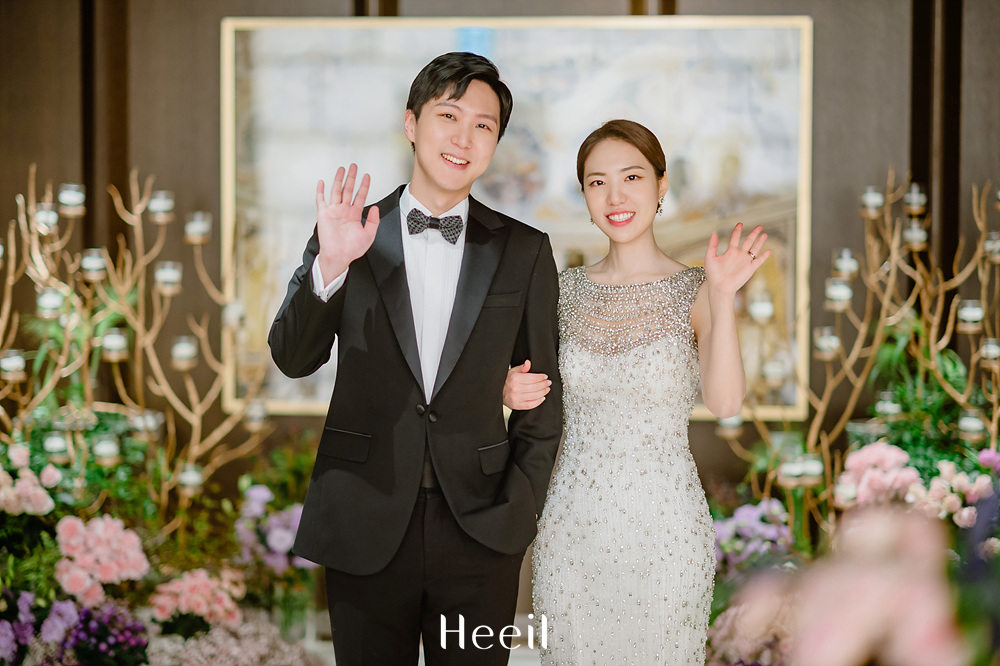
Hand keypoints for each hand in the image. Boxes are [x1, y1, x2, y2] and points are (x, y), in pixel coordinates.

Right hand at [315, 164, 380, 280]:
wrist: (339, 257)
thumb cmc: (352, 249)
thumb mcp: (369, 235)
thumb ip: (374, 221)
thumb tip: (376, 208)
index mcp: (354, 215)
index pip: (360, 196)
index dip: (364, 186)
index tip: (367, 176)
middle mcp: (344, 211)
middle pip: (348, 190)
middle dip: (352, 178)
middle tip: (354, 166)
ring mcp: (334, 211)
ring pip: (336, 191)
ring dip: (339, 179)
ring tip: (342, 169)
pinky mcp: (324, 214)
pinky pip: (321, 200)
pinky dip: (320, 191)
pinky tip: (322, 182)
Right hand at [503, 360, 550, 410]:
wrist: (498, 392)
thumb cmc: (506, 381)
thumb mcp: (513, 372)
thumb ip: (522, 368)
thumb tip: (528, 362)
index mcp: (515, 379)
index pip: (532, 378)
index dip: (541, 377)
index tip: (545, 376)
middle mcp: (515, 388)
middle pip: (535, 387)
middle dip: (544, 384)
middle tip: (548, 382)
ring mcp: (516, 398)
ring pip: (534, 395)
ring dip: (543, 392)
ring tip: (547, 389)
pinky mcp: (517, 405)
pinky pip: (530, 404)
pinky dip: (538, 402)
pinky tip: (542, 398)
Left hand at [704, 223, 770, 294]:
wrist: (719, 287)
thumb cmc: (713, 274)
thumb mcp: (710, 257)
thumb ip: (712, 245)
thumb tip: (715, 232)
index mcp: (730, 252)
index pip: (735, 238)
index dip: (737, 231)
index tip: (740, 224)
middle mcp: (739, 255)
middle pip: (748, 241)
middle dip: (754, 234)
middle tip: (759, 226)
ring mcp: (745, 262)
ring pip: (755, 249)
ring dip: (760, 242)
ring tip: (765, 234)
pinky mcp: (750, 269)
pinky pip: (759, 261)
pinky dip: (764, 256)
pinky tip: (768, 251)